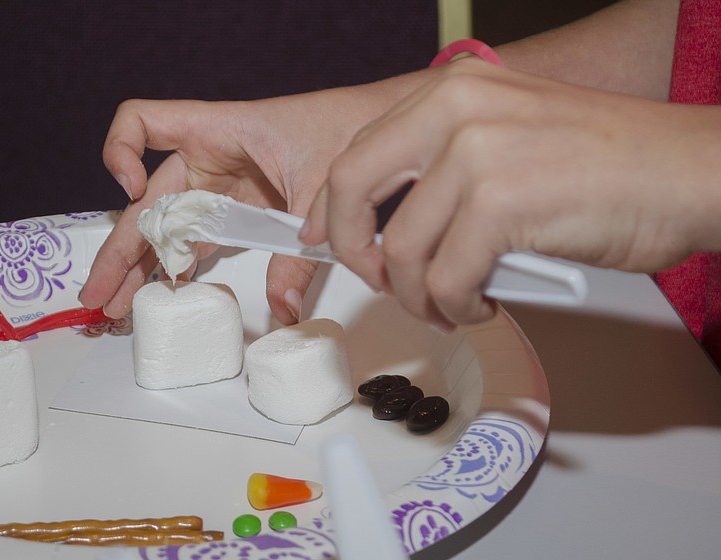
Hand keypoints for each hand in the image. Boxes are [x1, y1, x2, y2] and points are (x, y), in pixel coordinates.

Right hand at [79, 77, 426, 321]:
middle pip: (147, 200)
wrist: (386, 130)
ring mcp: (222, 185)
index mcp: (220, 131)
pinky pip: (200, 236)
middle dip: (120, 249)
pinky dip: (181, 264)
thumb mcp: (321, 193)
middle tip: (98, 295)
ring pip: (167, 225)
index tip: (132, 191)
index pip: (144, 120)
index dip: (121, 151)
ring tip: (118, 307)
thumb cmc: (351, 130)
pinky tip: (164, 293)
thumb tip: (282, 310)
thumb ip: (298, 254)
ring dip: (142, 266)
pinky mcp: (240, 208)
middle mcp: (210, 158)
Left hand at [302, 57, 720, 329]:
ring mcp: (478, 153)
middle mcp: (456, 110)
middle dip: (353, 251)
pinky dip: (457, 306)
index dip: (330, 207)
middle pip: (352, 190)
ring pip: (402, 249)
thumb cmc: (608, 165)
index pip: (357, 152)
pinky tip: (481, 304)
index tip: (322, 237)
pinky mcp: (504, 202)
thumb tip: (391, 224)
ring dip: (418, 294)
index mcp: (451, 91)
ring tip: (451, 304)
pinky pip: (446, 279)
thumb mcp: (506, 140)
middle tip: (380, 281)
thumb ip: (443, 169)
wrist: (690, 171)